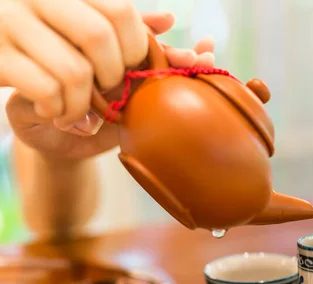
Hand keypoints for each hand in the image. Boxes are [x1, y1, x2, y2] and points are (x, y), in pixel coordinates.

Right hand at [2, 3, 214, 160]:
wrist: (32, 114)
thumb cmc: (76, 78)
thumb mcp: (109, 57)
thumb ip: (136, 36)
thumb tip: (168, 19)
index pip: (120, 11)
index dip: (136, 47)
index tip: (132, 68)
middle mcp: (35, 0)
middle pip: (98, 37)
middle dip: (113, 76)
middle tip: (107, 91)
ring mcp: (11, 26)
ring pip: (74, 70)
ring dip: (84, 103)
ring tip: (79, 111)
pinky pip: (46, 90)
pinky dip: (60, 111)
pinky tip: (56, 114)